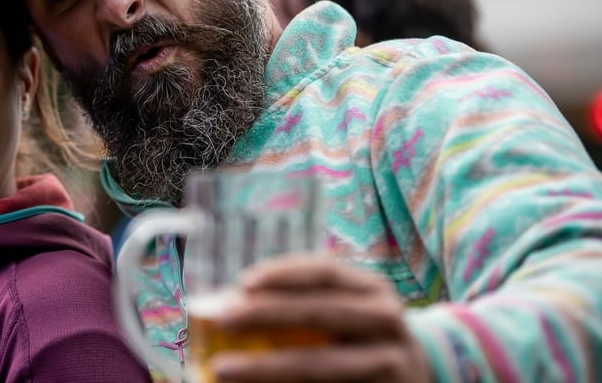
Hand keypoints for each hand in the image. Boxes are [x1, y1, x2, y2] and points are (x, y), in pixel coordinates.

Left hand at [210, 256, 430, 382]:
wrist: (419, 374)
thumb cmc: (360, 335)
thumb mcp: (346, 310)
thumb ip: (301, 304)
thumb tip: (227, 305)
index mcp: (372, 289)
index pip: (325, 271)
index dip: (283, 273)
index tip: (243, 282)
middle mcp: (386, 320)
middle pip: (320, 314)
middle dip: (266, 315)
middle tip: (223, 320)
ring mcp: (390, 362)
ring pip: (321, 365)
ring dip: (267, 368)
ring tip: (223, 368)